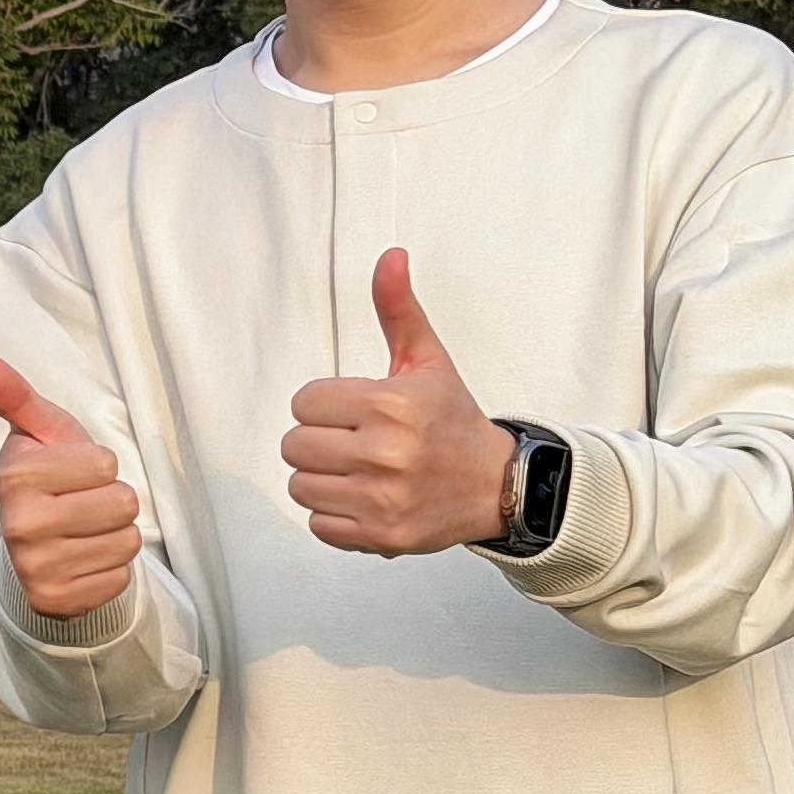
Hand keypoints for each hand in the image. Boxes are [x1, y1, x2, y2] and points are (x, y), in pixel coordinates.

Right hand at [0, 353, 141, 620]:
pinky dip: (109, 568)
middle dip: (111, 501)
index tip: (71, 474)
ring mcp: (37, 567)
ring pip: (127, 541)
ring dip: (114, 535)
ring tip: (84, 532)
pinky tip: (83, 560)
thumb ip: (14, 394)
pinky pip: (121, 577)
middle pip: (122, 503)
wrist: (35, 545)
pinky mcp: (57, 601)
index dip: (97, 466)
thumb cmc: (48, 477)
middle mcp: (20, 525)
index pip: (104, 464)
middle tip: (81, 504)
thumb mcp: (37, 432)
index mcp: (15, 477)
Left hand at [282, 249, 517, 556]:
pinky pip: (318, 525)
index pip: (304, 402)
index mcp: (392, 404)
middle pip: (295, 445)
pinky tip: (365, 499)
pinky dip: (334, 515)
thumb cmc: (452, 419)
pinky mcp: (382, 537)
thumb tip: (391, 256)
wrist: (498, 486)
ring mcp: (384, 499)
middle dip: (320, 441)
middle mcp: (387, 453)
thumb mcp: (427, 361)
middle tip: (357, 442)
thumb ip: (398, 309)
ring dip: (322, 479)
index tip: (357, 410)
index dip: (325, 405)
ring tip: (360, 471)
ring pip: (301, 485)